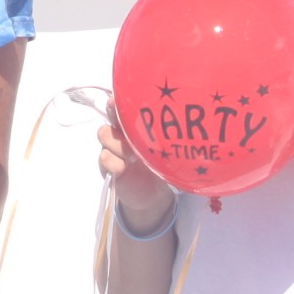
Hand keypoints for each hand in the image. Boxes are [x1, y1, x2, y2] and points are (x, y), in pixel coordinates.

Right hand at [94, 94, 174, 234]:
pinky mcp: (108, 166)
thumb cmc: (163, 163)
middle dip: (115, 120)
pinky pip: (104, 158)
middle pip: (110, 117)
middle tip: (125, 129)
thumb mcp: (166, 146)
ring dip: (116, 143)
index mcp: (134, 125)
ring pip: (105, 135)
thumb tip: (190, 112)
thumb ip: (169, 133)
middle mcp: (121, 133)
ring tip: (131, 155)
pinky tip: (123, 168)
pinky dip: (113, 162)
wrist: (154, 194)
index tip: (117, 99)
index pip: (121, 106)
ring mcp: (113, 149)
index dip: (117, 101)